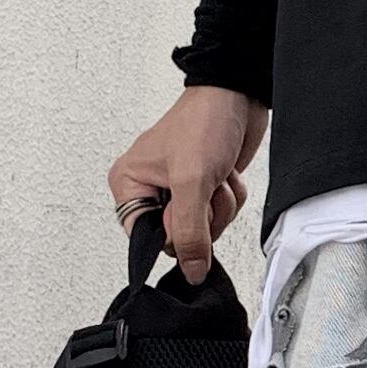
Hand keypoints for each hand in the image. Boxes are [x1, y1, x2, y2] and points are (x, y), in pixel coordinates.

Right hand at [109, 87, 267, 284]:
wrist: (237, 97)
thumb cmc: (203, 122)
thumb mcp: (191, 182)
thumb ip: (190, 233)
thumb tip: (191, 271)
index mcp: (129, 184)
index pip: (146, 239)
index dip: (173, 234)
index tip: (187, 211)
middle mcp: (150, 190)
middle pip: (179, 238)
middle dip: (203, 216)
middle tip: (203, 186)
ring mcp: (180, 191)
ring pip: (205, 230)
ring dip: (220, 205)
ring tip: (215, 175)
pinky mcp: (205, 189)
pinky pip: (221, 216)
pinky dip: (230, 198)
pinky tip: (225, 174)